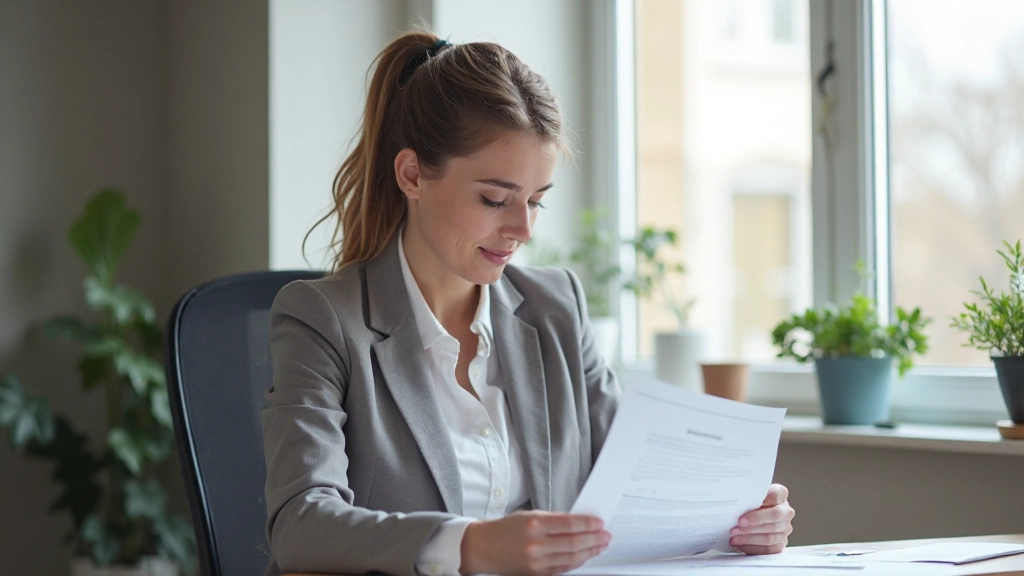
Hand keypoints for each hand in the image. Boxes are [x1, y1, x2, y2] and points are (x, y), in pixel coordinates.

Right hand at [460, 511, 610, 575]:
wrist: (483, 547)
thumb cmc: (506, 528)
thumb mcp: (529, 515)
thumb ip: (554, 520)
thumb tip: (580, 523)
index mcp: (534, 524)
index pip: (570, 524)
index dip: (589, 524)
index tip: (599, 522)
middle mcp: (536, 544)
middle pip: (574, 542)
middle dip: (594, 539)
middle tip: (606, 535)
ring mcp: (537, 561)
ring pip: (572, 558)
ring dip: (590, 551)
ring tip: (600, 545)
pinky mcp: (536, 573)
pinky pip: (563, 568)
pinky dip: (577, 561)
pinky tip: (584, 555)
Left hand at [729, 483, 794, 554]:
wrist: (756, 512)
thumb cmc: (751, 501)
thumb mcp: (750, 493)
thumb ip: (748, 495)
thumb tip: (736, 501)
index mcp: (781, 494)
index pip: (774, 495)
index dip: (762, 500)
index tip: (746, 511)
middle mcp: (786, 511)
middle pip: (774, 516)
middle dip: (754, 522)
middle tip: (738, 524)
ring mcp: (785, 528)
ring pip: (770, 536)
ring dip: (750, 538)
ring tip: (734, 538)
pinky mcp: (781, 543)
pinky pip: (768, 549)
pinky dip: (752, 548)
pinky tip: (740, 545)